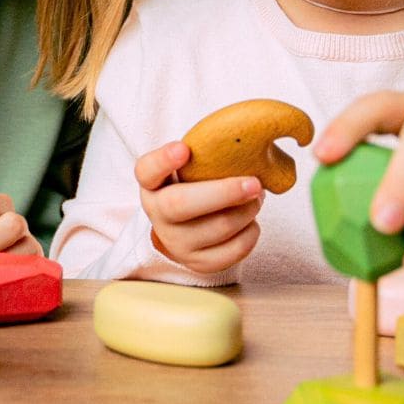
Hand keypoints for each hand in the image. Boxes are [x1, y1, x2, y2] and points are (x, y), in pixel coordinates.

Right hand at [134, 141, 264, 273]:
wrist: (187, 230)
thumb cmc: (194, 187)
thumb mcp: (188, 168)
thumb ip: (204, 154)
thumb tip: (248, 140)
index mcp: (152, 184)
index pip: (147, 170)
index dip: (163, 160)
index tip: (183, 148)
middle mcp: (158, 214)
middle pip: (181, 205)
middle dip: (223, 193)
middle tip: (254, 183)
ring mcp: (176, 242)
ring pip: (218, 227)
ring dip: (247, 210)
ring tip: (257, 196)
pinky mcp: (199, 263)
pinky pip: (234, 250)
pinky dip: (251, 232)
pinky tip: (251, 220)